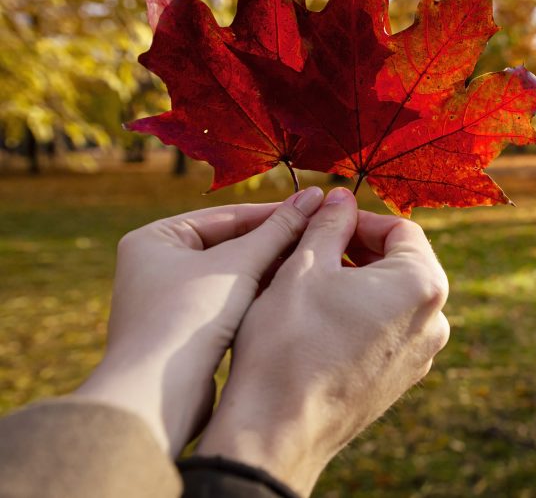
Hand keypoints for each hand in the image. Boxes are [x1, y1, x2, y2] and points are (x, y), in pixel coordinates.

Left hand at [74, 187, 326, 453]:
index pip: (227, 216)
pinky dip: (258, 299)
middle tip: (321, 235)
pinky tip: (291, 295)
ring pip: (233, 277)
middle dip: (275, 244)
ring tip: (314, 264)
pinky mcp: (187, 334)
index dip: (275, 213)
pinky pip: (230, 305)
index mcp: (155, 239)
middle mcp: (156, 267)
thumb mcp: (239, 264)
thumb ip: (279, 229)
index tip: (318, 208)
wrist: (155, 398)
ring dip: (270, 272)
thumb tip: (316, 195)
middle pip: (230, 244)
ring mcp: (170, 302)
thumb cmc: (186, 319)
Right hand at [196, 188, 449, 496]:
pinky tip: (320, 317)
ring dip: (358, 281)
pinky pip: (388, 331)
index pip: (400, 229)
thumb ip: (329, 224)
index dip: (359, 218)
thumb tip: (339, 197)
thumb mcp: (304, 266)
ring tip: (312, 281)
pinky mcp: (401, 380)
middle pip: (403, 263)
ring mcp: (421, 355)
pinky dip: (361, 314)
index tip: (324, 220)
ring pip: (394, 298)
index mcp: (422, 284)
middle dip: (359, 249)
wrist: (278, 430)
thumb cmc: (290, 342)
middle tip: (315, 247)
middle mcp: (435, 320)